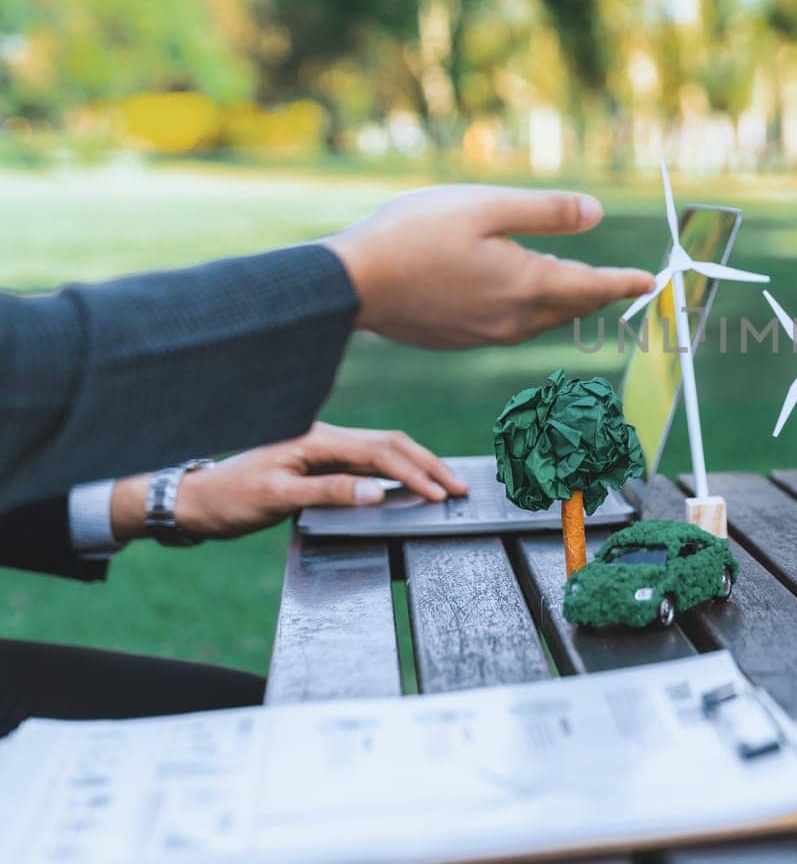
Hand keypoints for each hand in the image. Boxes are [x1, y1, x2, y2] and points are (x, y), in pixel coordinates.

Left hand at [109, 423, 470, 541]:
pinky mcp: (320, 463)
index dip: (415, 472)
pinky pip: (368, 462)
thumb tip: (378, 493)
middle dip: (428, 464)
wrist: (195, 501)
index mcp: (316, 439)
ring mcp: (322, 449)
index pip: (380, 452)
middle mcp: (323, 437)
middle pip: (390, 444)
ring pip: (382, 451)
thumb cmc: (229, 499)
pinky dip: (396, 472)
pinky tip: (409, 483)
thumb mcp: (276, 497)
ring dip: (416, 466)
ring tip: (445, 484)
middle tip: (459, 487)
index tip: (441, 493)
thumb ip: (329, 493)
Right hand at [322, 185, 655, 348]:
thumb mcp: (485, 207)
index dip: (625, 282)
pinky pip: (511, 327)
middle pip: (571, 307)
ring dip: (565, 303)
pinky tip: (520, 297)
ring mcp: (485, 336)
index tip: (650, 281)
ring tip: (579, 287)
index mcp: (526, 286)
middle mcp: (513, 321)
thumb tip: (596, 214)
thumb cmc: (412, 236)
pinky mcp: (459, 339)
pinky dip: (530, 310)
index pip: (593, 287)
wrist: (348, 286)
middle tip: (623, 283)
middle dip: (599, 294)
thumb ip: (545, 213)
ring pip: (541, 320)